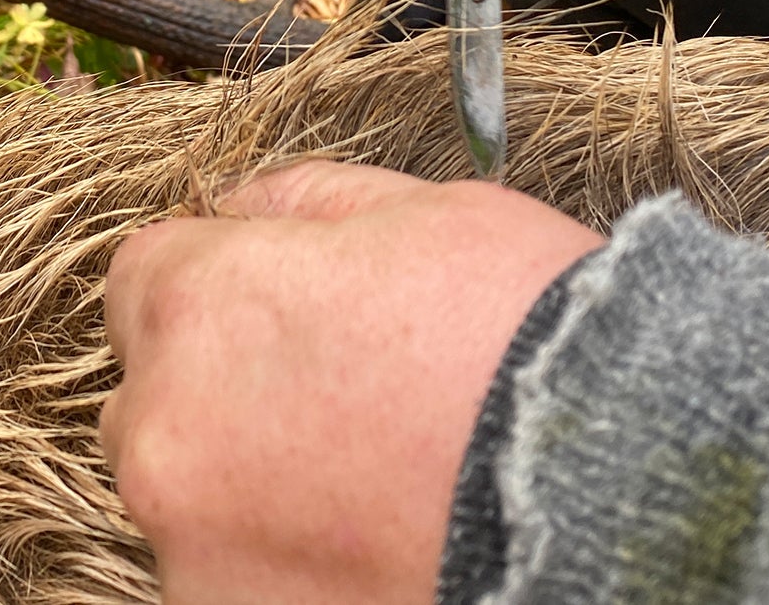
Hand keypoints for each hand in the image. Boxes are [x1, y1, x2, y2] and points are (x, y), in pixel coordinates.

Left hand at [100, 161, 602, 604]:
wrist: (623, 498)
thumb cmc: (532, 346)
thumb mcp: (433, 216)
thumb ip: (308, 201)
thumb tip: (244, 203)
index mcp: (200, 308)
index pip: (144, 276)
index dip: (219, 282)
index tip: (280, 310)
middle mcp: (168, 432)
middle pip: (153, 395)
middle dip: (220, 388)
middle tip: (339, 401)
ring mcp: (193, 548)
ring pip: (189, 497)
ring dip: (246, 484)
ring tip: (369, 483)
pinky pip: (228, 574)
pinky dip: (280, 560)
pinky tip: (371, 539)